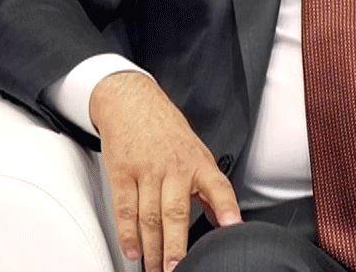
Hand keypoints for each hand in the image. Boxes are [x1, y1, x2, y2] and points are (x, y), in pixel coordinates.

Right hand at [90, 71, 241, 271]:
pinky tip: (132, 250)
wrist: (131, 100)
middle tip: (176, 269)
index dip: (227, 208)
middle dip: (176, 246)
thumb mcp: (196, 152)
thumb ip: (209, 188)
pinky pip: (125, 209)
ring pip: (150, 217)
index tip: (232, 227)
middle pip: (175, 213)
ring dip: (152, 249)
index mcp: (197, 162)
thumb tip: (225, 220)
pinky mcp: (123, 172)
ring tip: (155, 268)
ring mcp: (147, 170)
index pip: (218, 187)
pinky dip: (128, 234)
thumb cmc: (165, 128)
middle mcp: (174, 167)